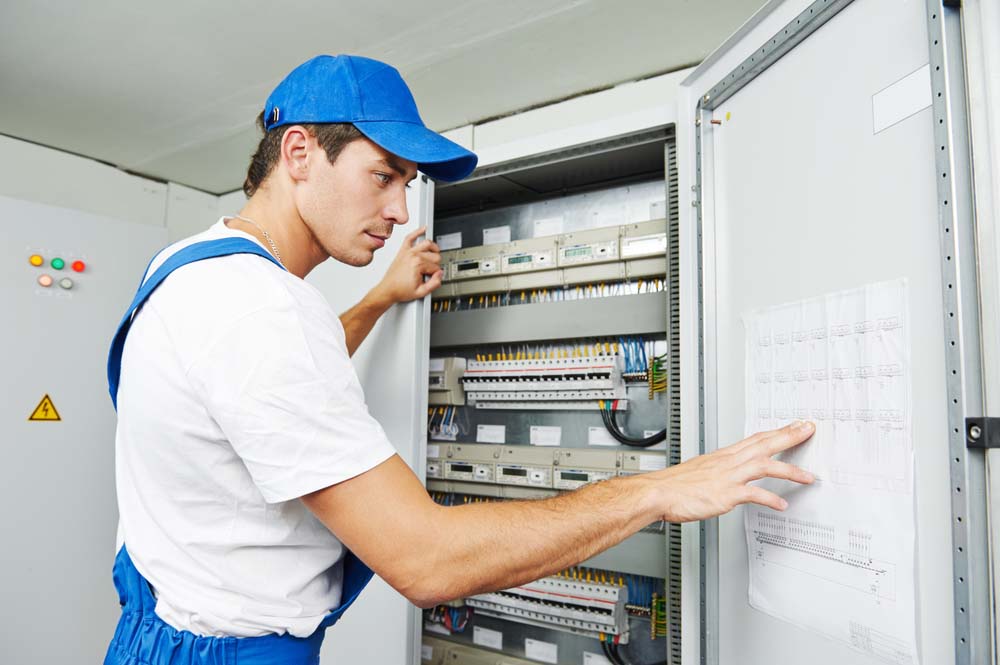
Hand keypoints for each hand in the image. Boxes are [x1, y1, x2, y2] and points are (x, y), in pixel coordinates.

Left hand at [371, 226, 443, 305]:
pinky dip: (417, 231)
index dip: (435, 275)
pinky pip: (410, 237)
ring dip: (433, 248)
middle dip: (435, 264)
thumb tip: (440, 274)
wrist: (388, 290)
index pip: (436, 266)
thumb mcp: (421, 292)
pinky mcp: (402, 250)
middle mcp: (413, 255)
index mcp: (418, 264)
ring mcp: (408, 251)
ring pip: (428, 244)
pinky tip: (424, 229)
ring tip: (433, 255)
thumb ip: (434, 284)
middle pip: (434, 255)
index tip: (429, 279)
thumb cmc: (401, 290)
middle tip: (429, 272)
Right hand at [651, 421, 815, 522]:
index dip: (778, 431)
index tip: (794, 426)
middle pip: (764, 444)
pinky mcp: (725, 494)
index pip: (756, 438)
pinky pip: (752, 495)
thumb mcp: (700, 471)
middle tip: (808, 430)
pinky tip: (781, 506)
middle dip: (789, 436)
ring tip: (808, 477)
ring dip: (789, 470)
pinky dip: (769, 500)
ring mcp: (727, 477)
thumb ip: (719, 472)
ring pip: (764, 466)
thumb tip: (729, 476)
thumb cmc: (674, 485)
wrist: (657, 493)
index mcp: (723, 455)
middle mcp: (728, 462)